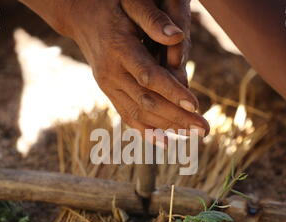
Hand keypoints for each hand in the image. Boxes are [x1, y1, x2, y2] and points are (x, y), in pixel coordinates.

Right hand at [20, 0, 208, 138]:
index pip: (148, 76)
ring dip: (167, 127)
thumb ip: (153, 19)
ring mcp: (108, 85)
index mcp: (119, 49)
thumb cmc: (112, 5)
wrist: (81, 16)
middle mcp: (111, 73)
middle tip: (204, 129)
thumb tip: (177, 35)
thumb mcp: (131, 2)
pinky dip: (146, 131)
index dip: (172, 92)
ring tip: (193, 136)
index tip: (196, 105)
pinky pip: (127, 116)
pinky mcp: (109, 92)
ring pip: (138, 113)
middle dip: (177, 117)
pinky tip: (165, 142)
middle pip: (146, 101)